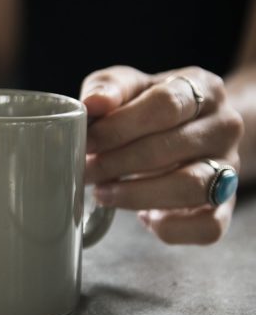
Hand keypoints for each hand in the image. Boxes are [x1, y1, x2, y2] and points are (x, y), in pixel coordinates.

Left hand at [81, 66, 243, 244]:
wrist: (187, 128)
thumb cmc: (148, 105)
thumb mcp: (128, 86)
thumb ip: (109, 88)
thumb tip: (92, 104)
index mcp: (203, 88)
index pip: (165, 105)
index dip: (119, 126)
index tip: (86, 141)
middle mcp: (224, 127)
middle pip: (170, 147)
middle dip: (116, 163)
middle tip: (85, 170)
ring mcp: (229, 168)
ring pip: (190, 187)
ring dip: (136, 195)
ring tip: (103, 193)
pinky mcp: (225, 206)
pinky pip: (207, 227)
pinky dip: (172, 228)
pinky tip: (144, 218)